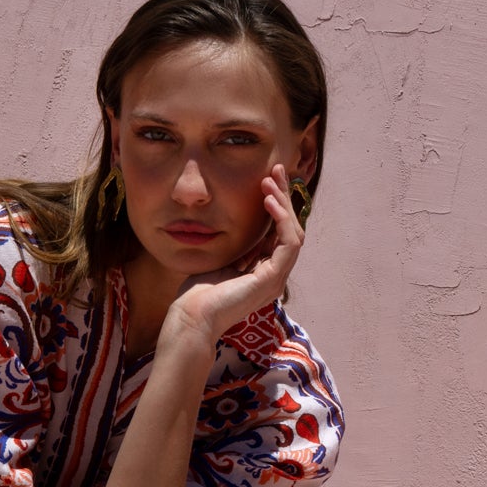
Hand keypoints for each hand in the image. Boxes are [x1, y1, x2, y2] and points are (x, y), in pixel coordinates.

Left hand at [158, 165, 304, 357]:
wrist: (192, 316)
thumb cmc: (199, 293)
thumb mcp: (221, 258)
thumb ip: (237, 244)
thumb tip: (237, 221)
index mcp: (263, 272)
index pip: (278, 233)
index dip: (276, 205)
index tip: (267, 180)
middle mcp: (274, 275)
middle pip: (289, 229)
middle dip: (284, 198)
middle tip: (277, 170)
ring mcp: (276, 279)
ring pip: (293, 233)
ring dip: (284, 204)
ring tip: (270, 181)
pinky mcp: (273, 279)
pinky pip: (289, 242)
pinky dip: (281, 219)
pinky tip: (269, 201)